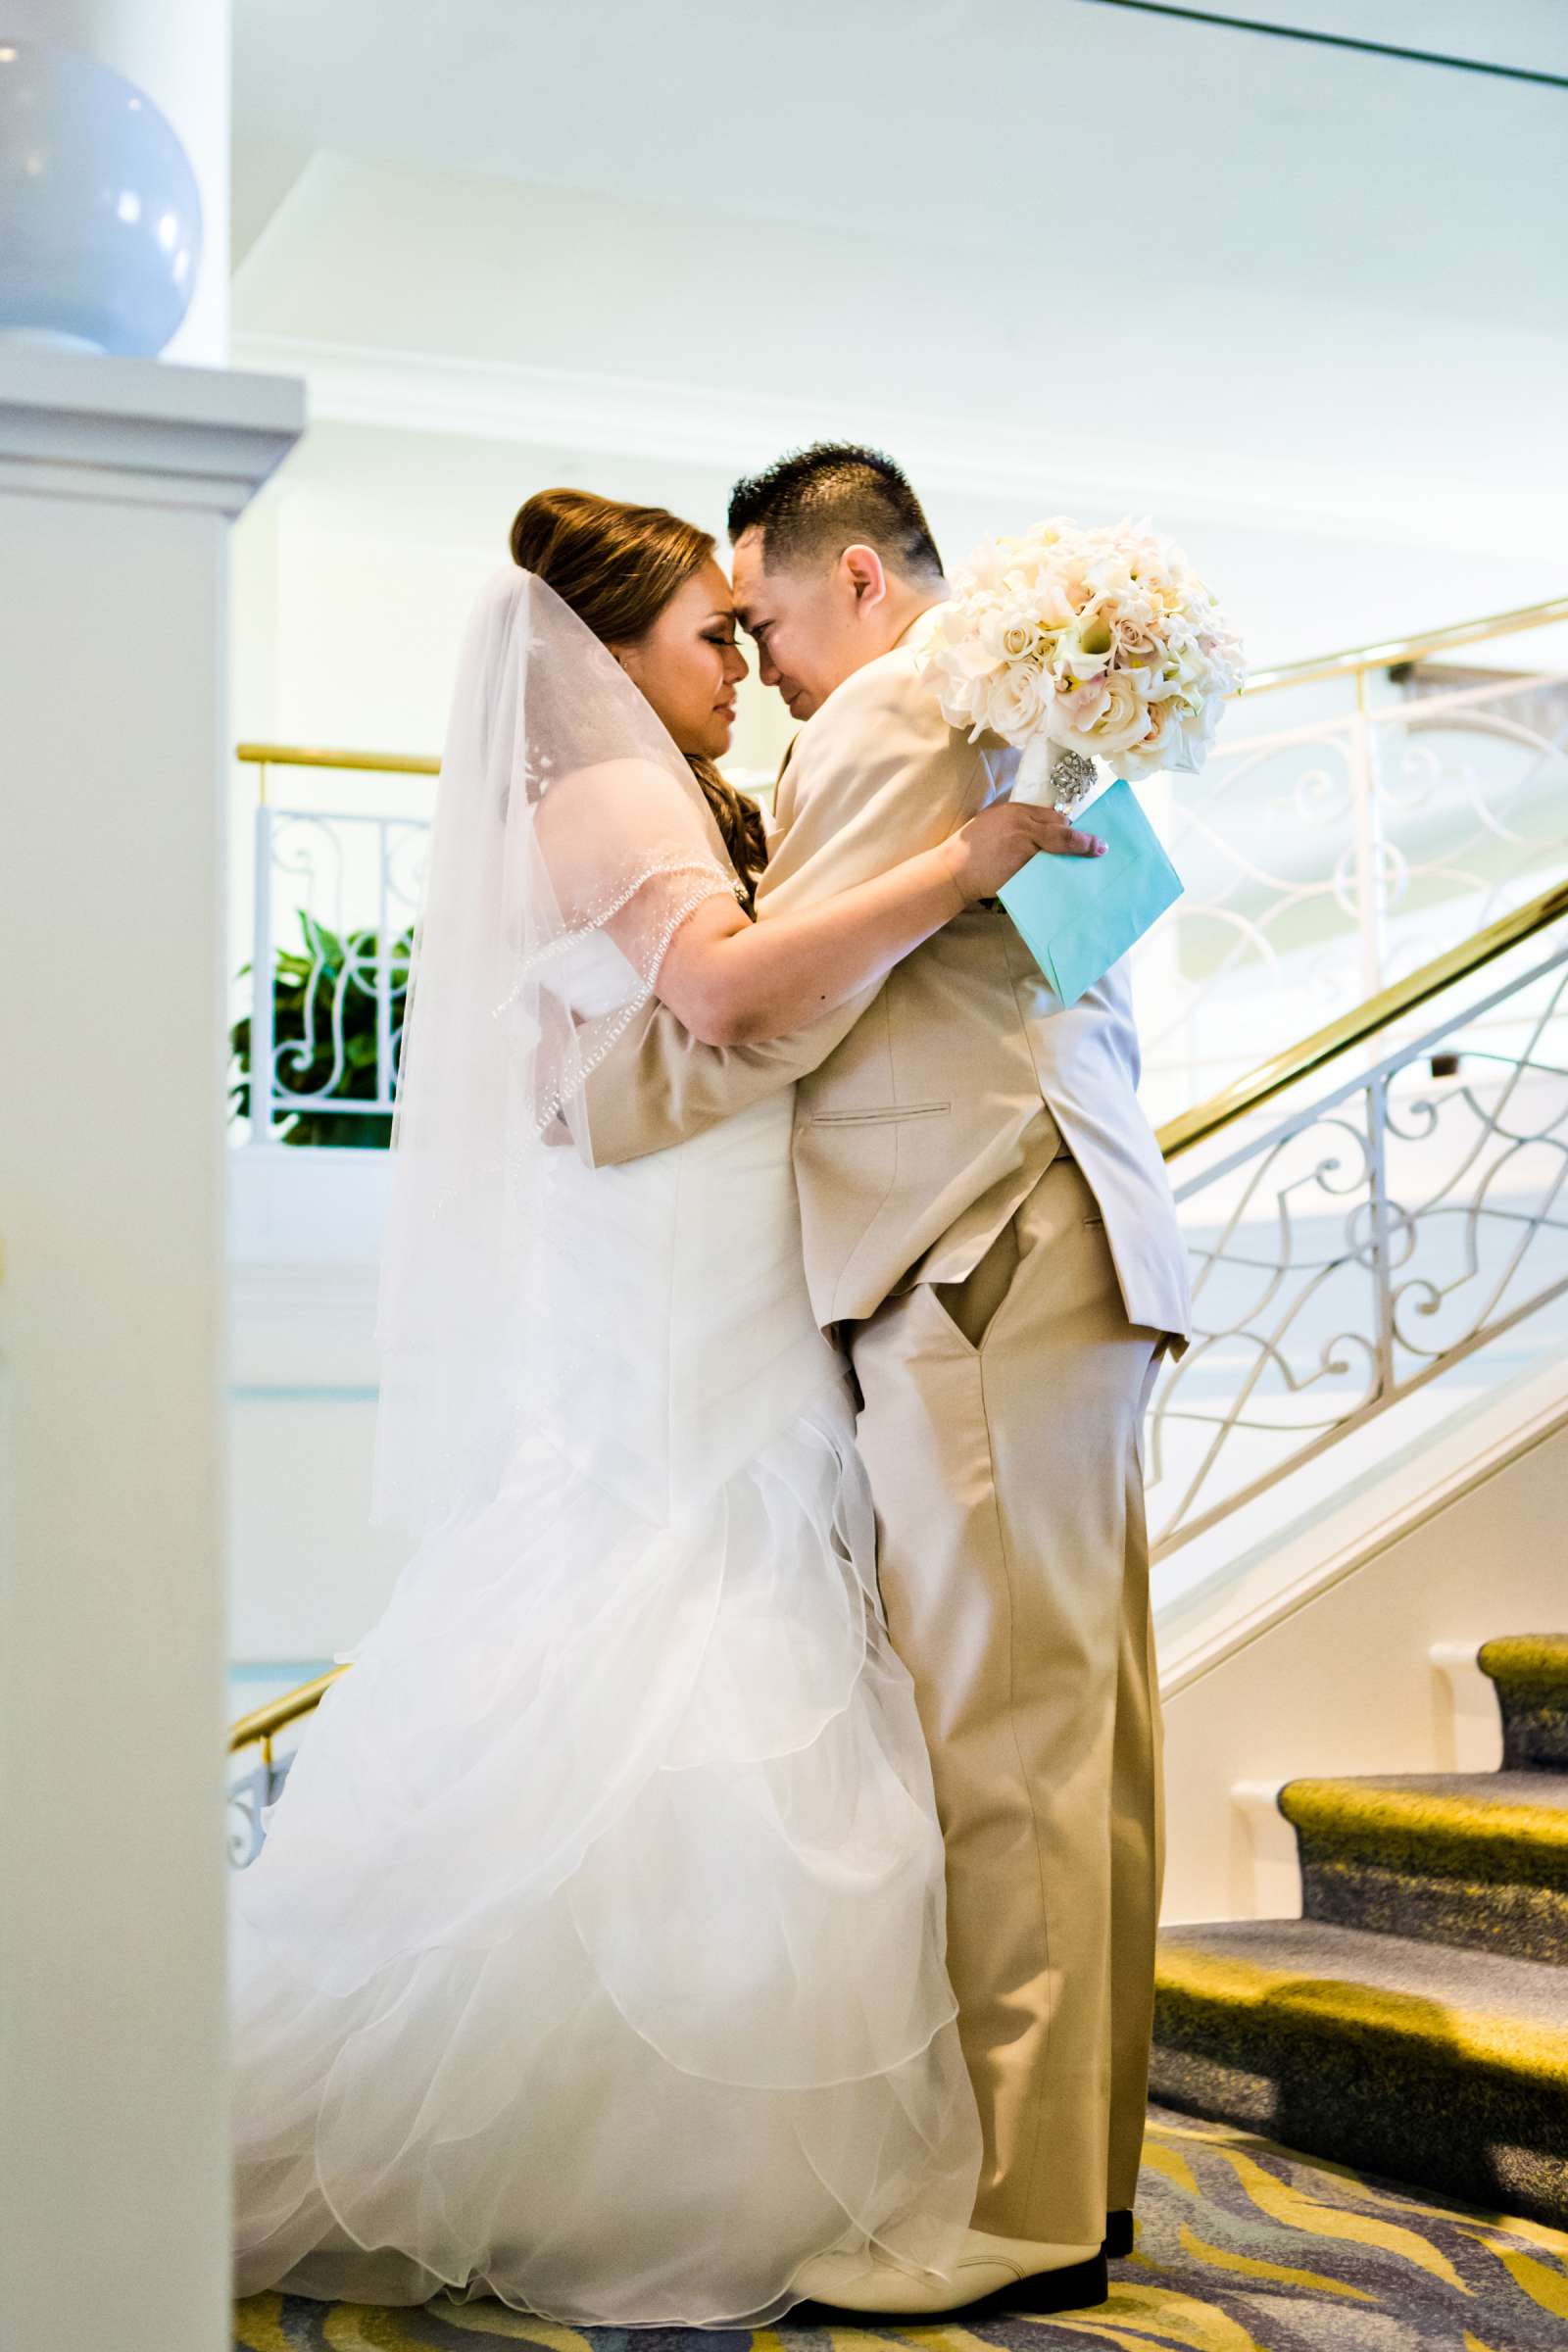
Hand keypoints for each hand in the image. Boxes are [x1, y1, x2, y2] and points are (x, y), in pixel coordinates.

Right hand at [943, 800, 1105, 903]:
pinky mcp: (1021, 867)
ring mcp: (1022, 847)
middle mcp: (1022, 825)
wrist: (953, 870)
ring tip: (1094, 856)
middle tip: (1099, 848)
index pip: (1053, 816)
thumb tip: (1046, 828)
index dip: (1070, 827)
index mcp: (1016, 811)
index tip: (1085, 835)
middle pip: (1062, 830)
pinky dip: (1058, 872)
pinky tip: (1069, 876)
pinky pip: (1047, 869)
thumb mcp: (995, 822)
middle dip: (1081, 840)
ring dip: (1075, 855)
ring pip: (1058, 849)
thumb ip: (1020, 823)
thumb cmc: (971, 846)